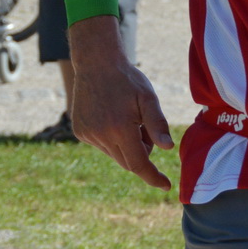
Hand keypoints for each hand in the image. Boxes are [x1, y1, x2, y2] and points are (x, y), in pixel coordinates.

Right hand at [67, 18, 173, 188]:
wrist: (96, 63)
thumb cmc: (127, 79)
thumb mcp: (148, 98)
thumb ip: (157, 124)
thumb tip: (168, 148)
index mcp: (119, 129)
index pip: (139, 164)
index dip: (153, 177)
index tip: (166, 185)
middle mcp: (100, 136)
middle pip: (127, 161)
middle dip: (142, 153)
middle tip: (145, 127)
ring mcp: (87, 134)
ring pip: (115, 154)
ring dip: (127, 145)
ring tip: (128, 118)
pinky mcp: (80, 131)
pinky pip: (102, 145)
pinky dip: (112, 139)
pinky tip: (112, 116)